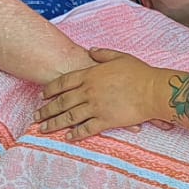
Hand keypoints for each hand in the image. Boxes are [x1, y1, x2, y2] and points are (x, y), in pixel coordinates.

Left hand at [36, 48, 166, 140]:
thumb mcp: (119, 57)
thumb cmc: (139, 73)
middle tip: (36, 116)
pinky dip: (75, 134)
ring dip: (54, 124)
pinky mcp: (105, 121)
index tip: (42, 95)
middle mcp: (89, 91)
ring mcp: (96, 107)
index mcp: (90, 75)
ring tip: (43, 129)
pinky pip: (86, 129)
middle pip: (62, 102)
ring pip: (69, 117)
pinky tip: (67, 137)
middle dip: (46, 110)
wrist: (153, 90)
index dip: (51, 89)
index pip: (64, 82)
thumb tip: (91, 50)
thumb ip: (102, 54)